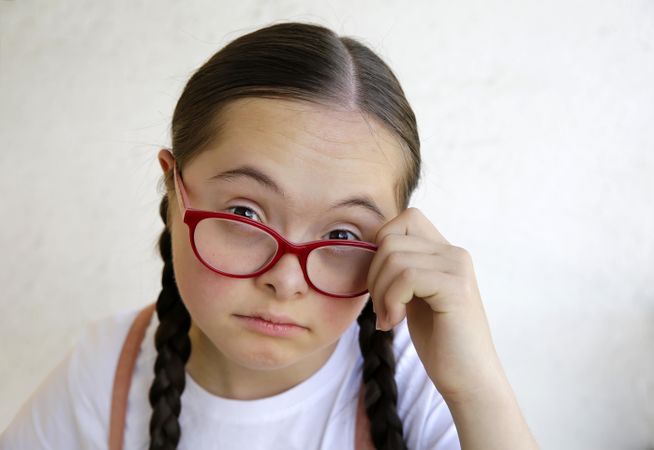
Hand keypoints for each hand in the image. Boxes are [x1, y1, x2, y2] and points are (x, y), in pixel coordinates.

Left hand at [367, 207, 505, 401]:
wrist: (469, 379)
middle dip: (374, 274)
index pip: (406, 218)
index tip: (380, 280)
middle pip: (391, 238)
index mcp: (445, 252)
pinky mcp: (455, 288)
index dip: (382, 242)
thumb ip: (403, 268)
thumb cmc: (439, 341)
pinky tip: (395, 322)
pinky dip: (390, 301)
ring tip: (388, 318)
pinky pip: (406, 277)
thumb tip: (371, 243)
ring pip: (394, 257)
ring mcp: (458, 268)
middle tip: (380, 307)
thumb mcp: (415, 295)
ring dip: (380, 292)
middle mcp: (455, 253)